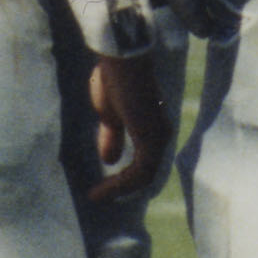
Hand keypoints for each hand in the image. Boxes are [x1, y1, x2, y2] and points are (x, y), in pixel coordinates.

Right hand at [85, 52, 172, 202]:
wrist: (121, 61)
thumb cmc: (114, 78)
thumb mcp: (108, 114)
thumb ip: (111, 137)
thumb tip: (109, 160)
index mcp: (151, 126)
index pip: (143, 160)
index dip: (124, 176)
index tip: (102, 185)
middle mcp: (160, 134)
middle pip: (145, 172)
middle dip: (122, 187)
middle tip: (100, 196)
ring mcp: (158, 138)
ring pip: (143, 177)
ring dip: (119, 189)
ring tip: (96, 196)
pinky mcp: (152, 141)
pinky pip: (139, 173)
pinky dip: (120, 184)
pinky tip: (102, 190)